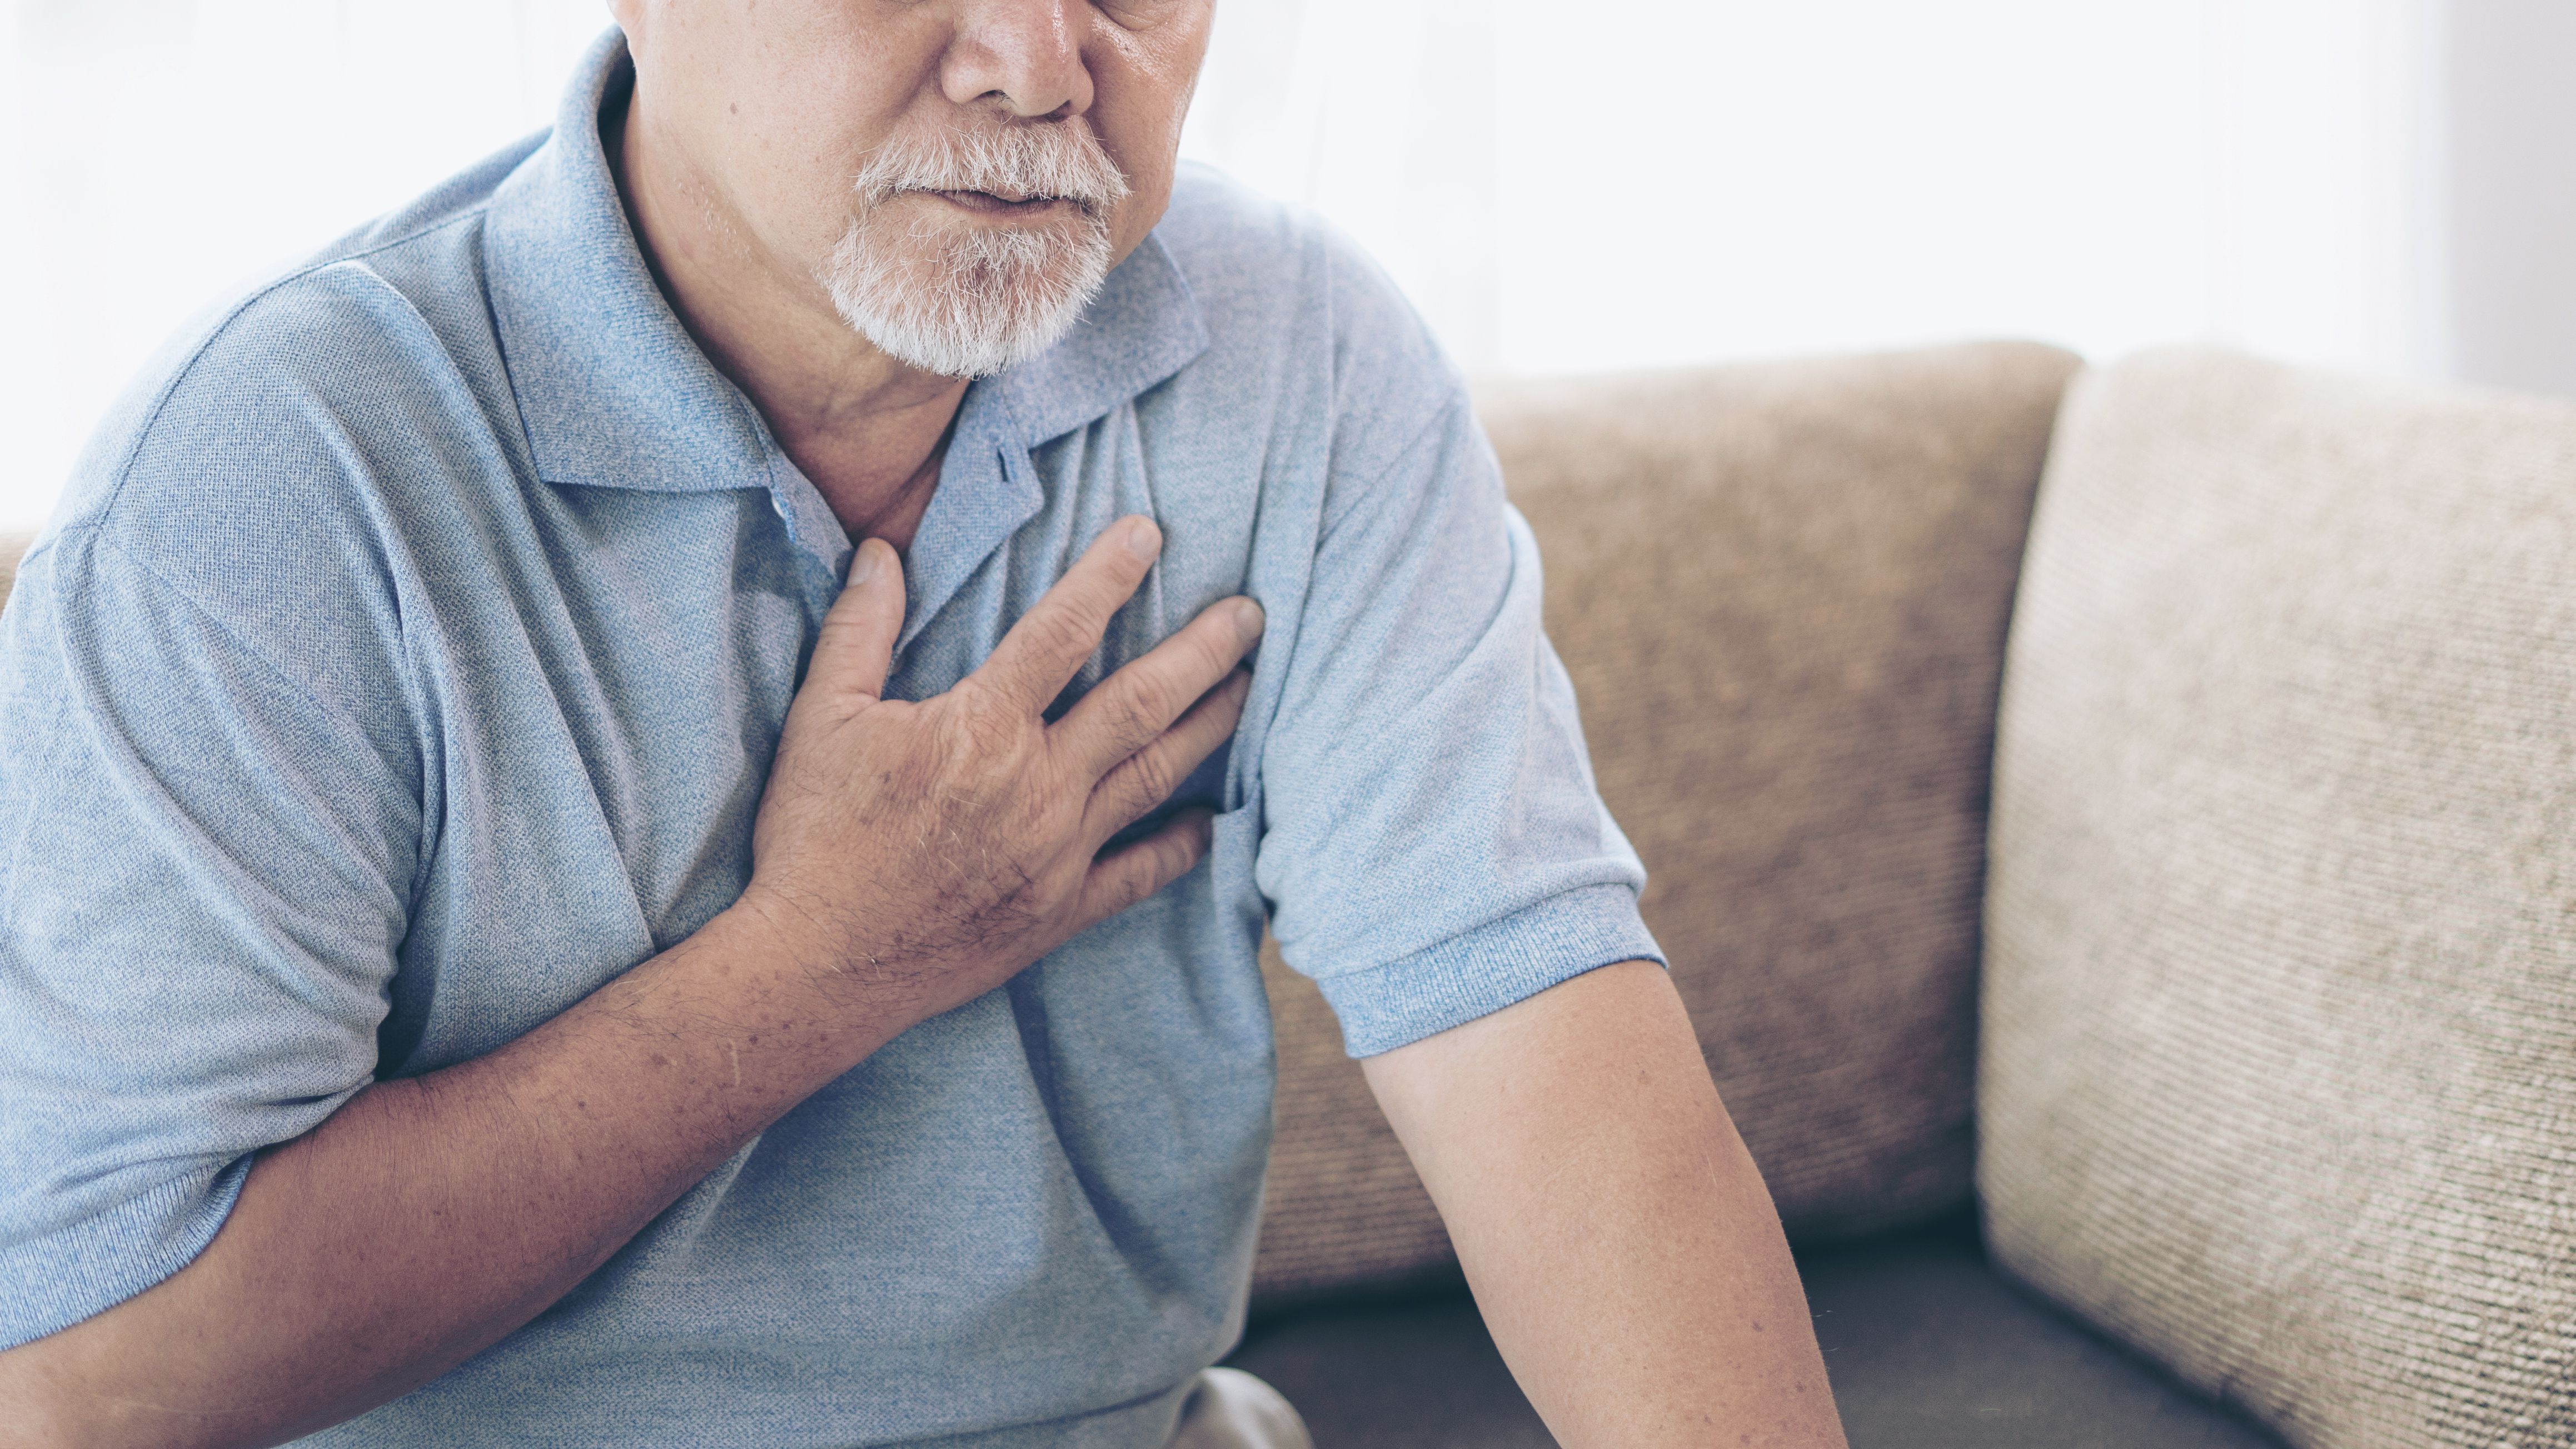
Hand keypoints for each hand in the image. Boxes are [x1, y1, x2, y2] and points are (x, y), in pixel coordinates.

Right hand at [741, 515, 1259, 1034]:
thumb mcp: (821, 716)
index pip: (1063, 631)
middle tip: (1251, 615)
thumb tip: (881, 549)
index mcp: (982, 728)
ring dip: (1209, 727)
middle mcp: (1037, 786)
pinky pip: (1139, 875)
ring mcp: (1058, 852)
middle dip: (1204, 652)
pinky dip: (1179, 847)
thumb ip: (859, 628)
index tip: (1152, 533)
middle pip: (1142, 702)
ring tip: (1248, 688)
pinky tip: (1208, 824)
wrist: (816, 965)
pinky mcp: (1060, 911)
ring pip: (1155, 776)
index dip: (1110, 575)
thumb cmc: (813, 834)